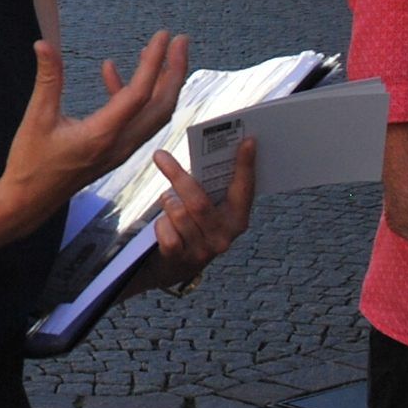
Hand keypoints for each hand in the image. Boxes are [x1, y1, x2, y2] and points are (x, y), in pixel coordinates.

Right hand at [0, 34, 188, 230]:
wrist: (29, 201)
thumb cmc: (30, 164)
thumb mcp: (36, 118)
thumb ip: (47, 79)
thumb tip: (43, 44)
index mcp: (102, 134)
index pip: (139, 94)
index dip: (154, 63)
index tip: (163, 36)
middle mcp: (119, 144)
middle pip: (161, 106)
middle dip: (175, 71)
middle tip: (180, 40)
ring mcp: (120, 150)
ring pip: (154, 114)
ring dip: (161, 83)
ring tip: (160, 52)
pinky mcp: (114, 151)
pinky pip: (136, 120)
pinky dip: (133, 95)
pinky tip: (110, 71)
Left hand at [142, 141, 256, 289]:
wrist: (175, 268)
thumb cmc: (194, 226)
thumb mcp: (210, 210)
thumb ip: (213, 188)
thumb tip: (210, 151)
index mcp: (237, 220)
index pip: (244, 190)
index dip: (246, 165)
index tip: (247, 140)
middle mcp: (224, 237)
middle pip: (199, 202)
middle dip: (177, 176)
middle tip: (160, 155)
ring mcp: (202, 251)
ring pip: (178, 213)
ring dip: (167, 201)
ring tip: (167, 198)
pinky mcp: (180, 259)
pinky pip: (165, 230)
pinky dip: (160, 223)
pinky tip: (163, 226)